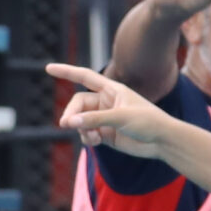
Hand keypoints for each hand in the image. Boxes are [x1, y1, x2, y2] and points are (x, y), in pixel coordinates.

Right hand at [47, 62, 180, 156]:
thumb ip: (94, 119)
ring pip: (81, 121)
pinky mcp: (105, 134)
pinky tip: (95, 142)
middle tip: (66, 125)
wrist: (162, 142)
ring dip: (81, 129)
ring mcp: (105, 118)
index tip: (48, 68)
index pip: (84, 77)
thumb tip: (69, 122)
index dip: (66, 72)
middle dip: (72, 114)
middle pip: (78, 104)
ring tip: (91, 137)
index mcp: (112, 89)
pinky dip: (86, 138)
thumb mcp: (121, 117)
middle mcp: (106, 102)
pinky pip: (87, 134)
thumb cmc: (148, 122)